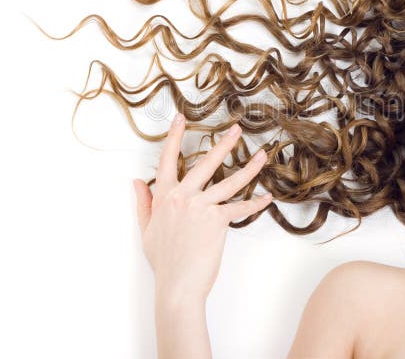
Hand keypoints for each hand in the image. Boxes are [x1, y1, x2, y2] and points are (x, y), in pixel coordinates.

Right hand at [131, 112, 271, 302]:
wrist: (177, 284)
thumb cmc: (163, 260)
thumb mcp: (147, 229)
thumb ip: (144, 202)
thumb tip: (137, 181)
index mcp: (164, 196)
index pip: (167, 160)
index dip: (173, 137)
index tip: (181, 119)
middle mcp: (183, 196)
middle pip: (206, 163)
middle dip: (224, 144)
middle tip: (237, 130)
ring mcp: (201, 206)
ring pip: (229, 182)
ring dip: (249, 168)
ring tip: (262, 156)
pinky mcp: (217, 220)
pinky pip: (240, 208)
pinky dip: (255, 204)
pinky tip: (266, 197)